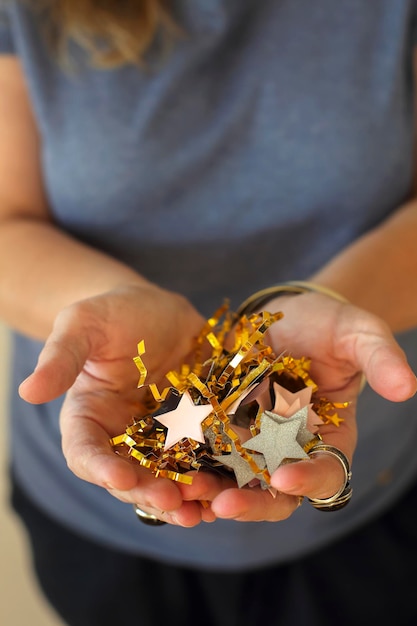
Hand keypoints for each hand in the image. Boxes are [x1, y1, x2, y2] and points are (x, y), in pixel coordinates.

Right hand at [19, 284, 218, 524]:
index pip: (86, 452)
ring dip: (187, 494)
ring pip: (170, 475)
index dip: (100, 470)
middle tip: (174, 501)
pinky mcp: (195, 428)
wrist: (158, 309)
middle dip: (151, 492)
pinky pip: (205, 457)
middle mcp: (124, 435)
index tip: (121, 477)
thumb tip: (28, 391)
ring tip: (208, 502)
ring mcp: (162, 436)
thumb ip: (61, 357)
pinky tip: (232, 486)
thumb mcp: (83, 325)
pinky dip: (217, 474)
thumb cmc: (113, 313)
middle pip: (132, 476)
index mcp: (90, 416)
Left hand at [176, 292, 416, 520]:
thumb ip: (380, 357)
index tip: (287, 475)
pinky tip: (163, 466)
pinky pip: (200, 455)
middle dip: (250, 503)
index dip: (310, 479)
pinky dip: (185, 465)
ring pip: (232, 482)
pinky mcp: (216, 428)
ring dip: (208, 492)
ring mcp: (250, 443)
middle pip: (274, 493)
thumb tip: (409, 387)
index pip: (326, 472)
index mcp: (327, 439)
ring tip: (183, 491)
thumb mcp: (356, 333)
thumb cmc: (326, 324)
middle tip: (220, 505)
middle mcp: (288, 451)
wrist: (283, 313)